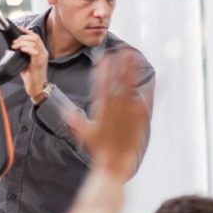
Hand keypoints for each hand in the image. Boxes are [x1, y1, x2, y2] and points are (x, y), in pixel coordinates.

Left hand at [11, 28, 49, 99]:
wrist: (36, 86)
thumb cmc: (31, 75)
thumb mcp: (25, 61)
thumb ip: (22, 53)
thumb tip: (13, 47)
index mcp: (41, 51)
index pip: (35, 36)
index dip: (26, 31)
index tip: (18, 28)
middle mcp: (43, 52)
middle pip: (34, 37)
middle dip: (22, 37)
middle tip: (14, 42)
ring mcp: (42, 57)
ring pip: (34, 42)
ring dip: (22, 42)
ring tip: (15, 46)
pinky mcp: (39, 62)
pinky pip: (34, 51)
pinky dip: (26, 48)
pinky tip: (20, 50)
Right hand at [68, 49, 148, 178]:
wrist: (116, 162)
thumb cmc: (98, 149)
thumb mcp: (83, 133)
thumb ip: (74, 120)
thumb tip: (65, 111)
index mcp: (102, 107)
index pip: (102, 81)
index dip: (104, 67)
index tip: (105, 56)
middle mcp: (117, 106)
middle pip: (120, 79)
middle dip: (121, 63)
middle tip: (123, 49)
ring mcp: (130, 111)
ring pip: (133, 85)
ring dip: (133, 70)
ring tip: (134, 57)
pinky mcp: (141, 117)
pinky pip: (144, 98)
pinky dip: (145, 87)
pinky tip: (147, 79)